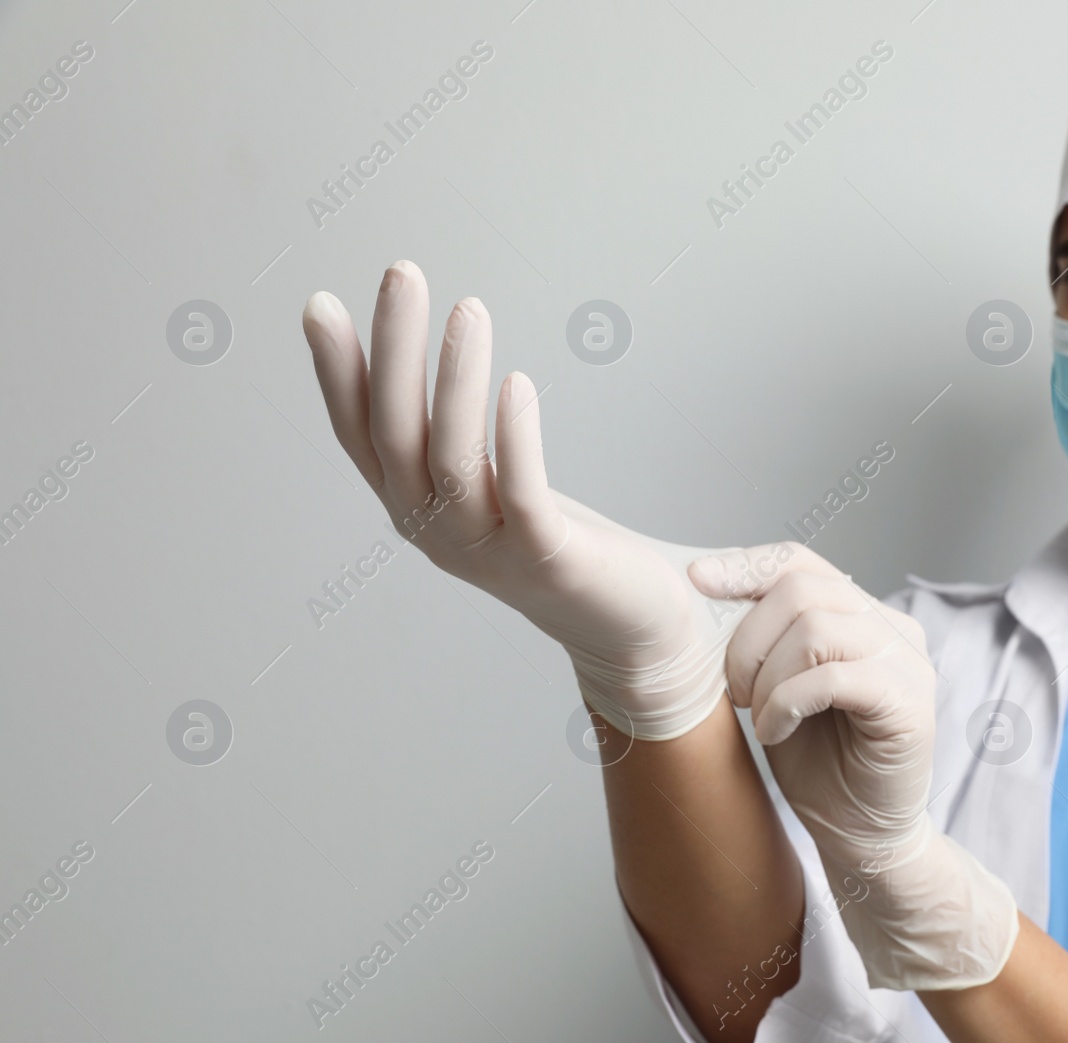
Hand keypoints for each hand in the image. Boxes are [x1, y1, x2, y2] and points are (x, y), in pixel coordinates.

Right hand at [300, 260, 751, 738]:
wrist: (627, 623)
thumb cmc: (555, 539)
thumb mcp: (486, 482)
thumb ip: (449, 434)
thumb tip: (431, 345)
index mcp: (413, 506)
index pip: (358, 432)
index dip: (336, 373)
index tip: (318, 304)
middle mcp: (434, 530)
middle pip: (397, 432)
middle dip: (395, 349)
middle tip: (402, 273)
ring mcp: (487, 549)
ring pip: (454, 457)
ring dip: (457, 378)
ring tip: (470, 308)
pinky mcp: (545, 559)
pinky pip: (521, 494)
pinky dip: (514, 437)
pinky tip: (517, 382)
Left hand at [688, 542, 1019, 989]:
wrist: (859, 836)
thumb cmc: (818, 765)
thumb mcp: (776, 687)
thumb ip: (765, 638)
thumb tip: (705, 589)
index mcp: (861, 614)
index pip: (800, 563)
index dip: (745, 566)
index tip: (696, 581)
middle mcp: (893, 628)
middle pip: (802, 589)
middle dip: (748, 639)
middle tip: (734, 692)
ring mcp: (908, 663)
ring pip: (817, 628)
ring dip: (768, 677)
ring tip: (759, 717)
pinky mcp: (911, 704)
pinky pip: (834, 676)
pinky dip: (788, 702)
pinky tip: (776, 731)